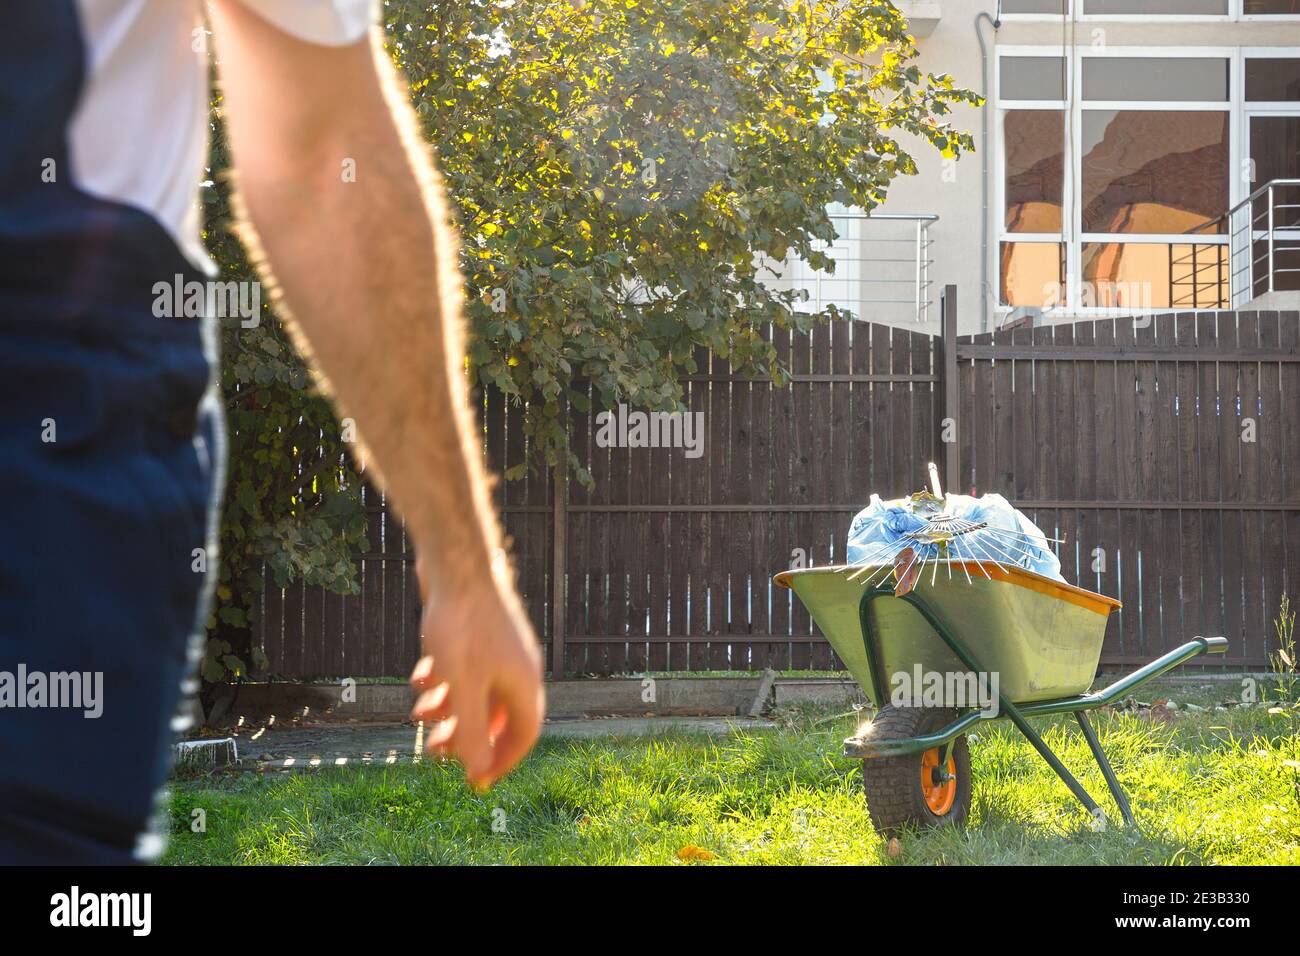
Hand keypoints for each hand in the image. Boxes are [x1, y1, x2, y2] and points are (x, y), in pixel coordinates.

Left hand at [408, 569, 544, 789]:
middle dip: (464, 737)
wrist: (455, 565)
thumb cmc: (462, 626)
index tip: (476, 781)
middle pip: (496, 716)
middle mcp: (517, 667)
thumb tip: (479, 774)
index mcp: (524, 683)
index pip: (524, 735)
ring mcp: (499, 648)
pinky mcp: (479, 633)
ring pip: (476, 692)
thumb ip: (471, 732)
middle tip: (435, 753)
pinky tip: (421, 677)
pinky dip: (443, 680)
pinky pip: (464, 668)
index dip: (501, 761)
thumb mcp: (462, 688)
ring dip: (448, 709)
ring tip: (419, 716)